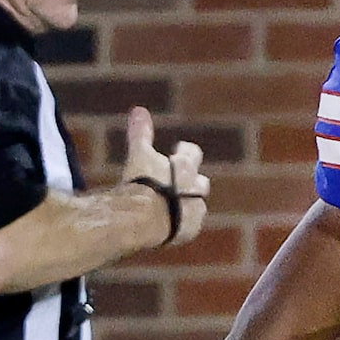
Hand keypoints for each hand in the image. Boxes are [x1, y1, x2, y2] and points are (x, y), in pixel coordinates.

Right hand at [122, 107, 209, 246]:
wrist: (146, 218)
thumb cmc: (142, 183)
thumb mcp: (139, 155)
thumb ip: (140, 133)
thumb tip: (139, 109)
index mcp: (186, 166)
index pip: (193, 153)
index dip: (186, 151)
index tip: (179, 149)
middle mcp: (196, 188)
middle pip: (201, 182)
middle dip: (192, 181)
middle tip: (179, 181)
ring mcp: (195, 210)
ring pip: (198, 205)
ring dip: (188, 204)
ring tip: (173, 206)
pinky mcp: (191, 230)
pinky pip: (190, 226)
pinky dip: (183, 224)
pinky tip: (171, 225)